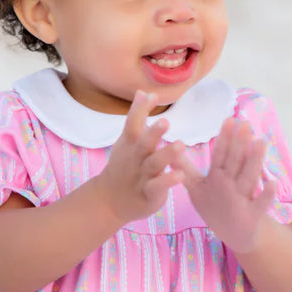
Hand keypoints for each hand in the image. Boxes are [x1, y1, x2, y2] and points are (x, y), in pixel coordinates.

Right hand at [94, 91, 185, 225]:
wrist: (110, 200)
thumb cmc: (125, 164)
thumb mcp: (128, 140)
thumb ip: (137, 117)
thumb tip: (143, 91)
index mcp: (130, 143)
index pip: (133, 124)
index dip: (140, 109)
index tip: (151, 96)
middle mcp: (135, 157)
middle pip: (143, 143)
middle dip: (153, 133)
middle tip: (165, 121)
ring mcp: (141, 176)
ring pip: (154, 164)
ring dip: (167, 154)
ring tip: (181, 144)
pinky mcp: (148, 193)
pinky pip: (158, 187)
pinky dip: (168, 181)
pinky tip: (180, 175)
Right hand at [178, 116, 275, 252]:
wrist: (233, 235)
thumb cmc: (214, 206)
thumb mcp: (196, 189)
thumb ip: (184, 169)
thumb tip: (171, 151)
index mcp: (214, 179)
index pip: (219, 155)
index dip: (225, 138)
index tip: (230, 119)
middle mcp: (226, 187)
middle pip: (234, 162)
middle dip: (239, 143)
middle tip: (246, 123)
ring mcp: (239, 201)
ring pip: (248, 178)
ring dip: (254, 161)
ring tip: (261, 141)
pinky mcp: (252, 214)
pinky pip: (260, 204)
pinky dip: (266, 195)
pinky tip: (272, 181)